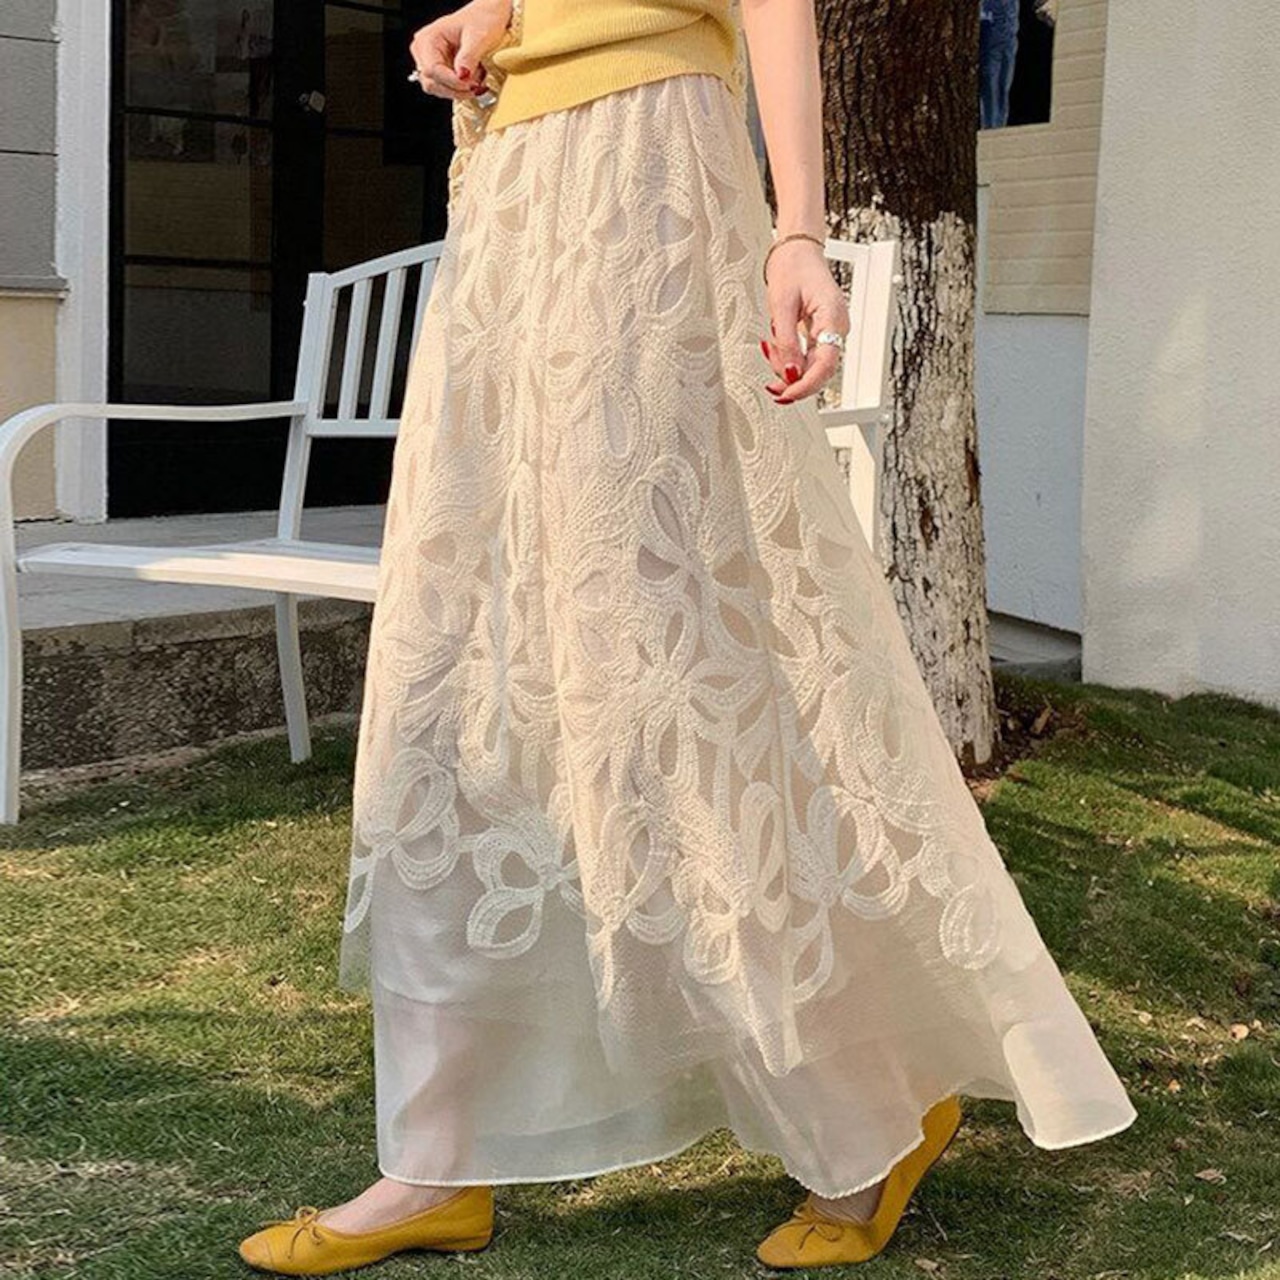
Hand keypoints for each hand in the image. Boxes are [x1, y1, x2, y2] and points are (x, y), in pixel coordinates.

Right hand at [409, 0, 510, 100]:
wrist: (489, 16)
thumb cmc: (483, 19)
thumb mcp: (479, 36)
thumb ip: (469, 57)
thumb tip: (461, 76)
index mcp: (428, 39)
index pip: (432, 70)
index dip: (452, 82)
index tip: (472, 84)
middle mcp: (425, 52)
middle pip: (432, 84)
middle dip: (456, 89)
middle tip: (477, 86)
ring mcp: (432, 63)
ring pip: (439, 90)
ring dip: (460, 91)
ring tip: (477, 78)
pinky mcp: (441, 72)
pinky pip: (448, 89)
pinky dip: (462, 89)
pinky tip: (474, 79)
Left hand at [760, 239, 849, 404]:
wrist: (797, 250)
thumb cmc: (793, 269)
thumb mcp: (782, 306)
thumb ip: (786, 343)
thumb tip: (789, 373)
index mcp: (833, 318)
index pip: (825, 365)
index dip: (806, 385)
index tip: (787, 395)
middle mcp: (836, 328)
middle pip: (819, 370)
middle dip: (793, 379)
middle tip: (770, 385)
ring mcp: (830, 331)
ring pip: (810, 365)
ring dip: (786, 366)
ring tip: (767, 348)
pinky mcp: (820, 332)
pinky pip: (806, 355)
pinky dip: (788, 357)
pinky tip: (773, 348)